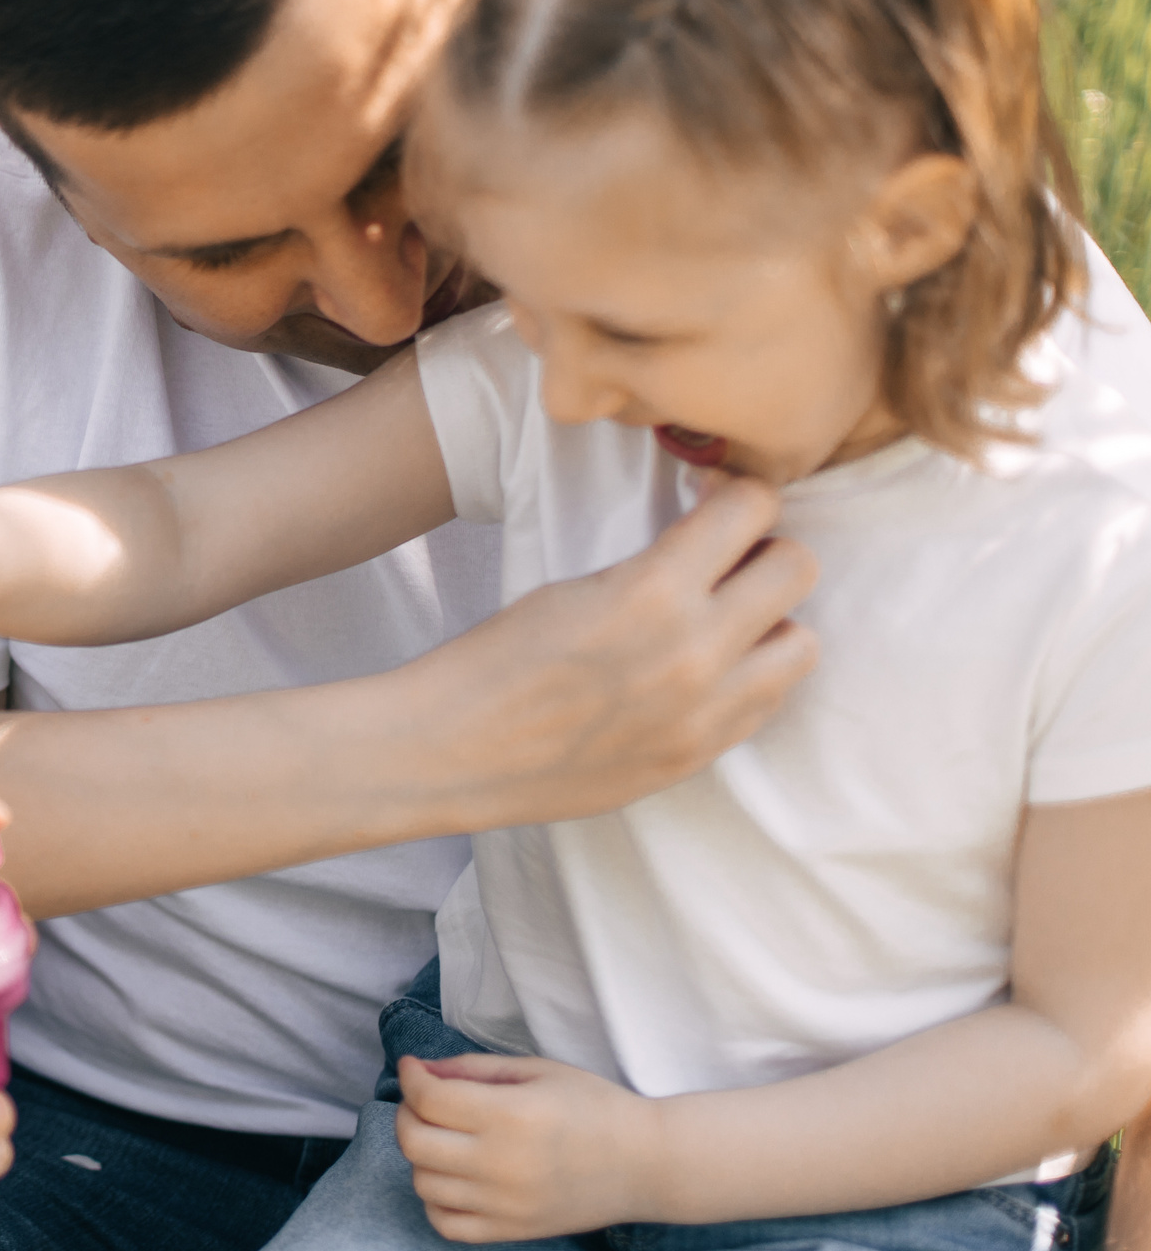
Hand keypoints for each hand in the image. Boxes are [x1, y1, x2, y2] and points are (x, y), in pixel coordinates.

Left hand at [394, 1052, 663, 1241]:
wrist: (645, 1163)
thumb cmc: (594, 1106)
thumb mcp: (536, 1071)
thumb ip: (473, 1069)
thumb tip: (421, 1072)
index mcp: (509, 1116)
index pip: (428, 1099)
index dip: (411, 1077)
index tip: (413, 1068)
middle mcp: (501, 1164)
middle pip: (414, 1142)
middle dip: (407, 1114)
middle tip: (423, 1102)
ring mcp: (504, 1204)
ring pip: (423, 1183)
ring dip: (421, 1156)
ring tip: (444, 1138)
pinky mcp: (511, 1231)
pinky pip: (445, 1223)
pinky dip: (436, 1200)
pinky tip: (453, 1178)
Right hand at [407, 475, 820, 833]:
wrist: (450, 752)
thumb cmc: (496, 660)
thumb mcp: (575, 588)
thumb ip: (659, 567)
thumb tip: (718, 540)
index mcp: (653, 590)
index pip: (755, 507)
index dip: (737, 494)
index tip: (716, 503)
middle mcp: (694, 651)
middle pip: (798, 569)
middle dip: (764, 552)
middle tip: (728, 562)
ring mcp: (703, 712)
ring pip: (801, 644)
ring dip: (770, 624)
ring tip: (723, 626)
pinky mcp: (697, 756)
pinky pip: (766, 703)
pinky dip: (747, 680)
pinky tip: (700, 676)